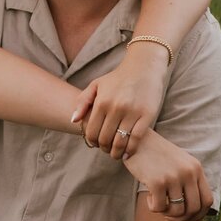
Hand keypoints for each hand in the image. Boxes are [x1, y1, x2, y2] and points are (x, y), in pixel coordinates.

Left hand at [71, 44, 169, 159]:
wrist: (144, 67)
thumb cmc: (118, 78)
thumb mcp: (97, 85)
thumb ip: (83, 102)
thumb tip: (73, 120)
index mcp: (102, 101)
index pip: (92, 131)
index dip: (92, 142)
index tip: (95, 144)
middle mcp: (116, 107)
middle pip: (105, 139)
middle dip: (103, 148)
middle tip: (106, 149)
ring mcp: (132, 112)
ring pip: (120, 141)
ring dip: (116, 152)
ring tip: (116, 153)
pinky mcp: (147, 115)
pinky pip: (136, 138)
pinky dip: (131, 149)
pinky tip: (128, 152)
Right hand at [122, 129, 213, 220]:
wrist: (136, 139)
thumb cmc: (156, 154)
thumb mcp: (179, 163)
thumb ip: (189, 181)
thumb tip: (193, 212)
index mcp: (196, 168)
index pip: (208, 201)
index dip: (199, 215)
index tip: (186, 217)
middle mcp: (188, 172)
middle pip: (194, 209)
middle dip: (182, 218)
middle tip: (169, 215)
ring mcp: (174, 177)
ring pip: (177, 211)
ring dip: (166, 214)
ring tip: (158, 204)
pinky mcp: (157, 182)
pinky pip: (159, 207)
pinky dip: (153, 207)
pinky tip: (149, 196)